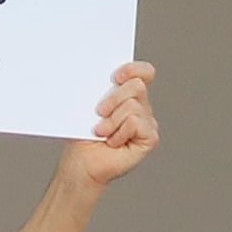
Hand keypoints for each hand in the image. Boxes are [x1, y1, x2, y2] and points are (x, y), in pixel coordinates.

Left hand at [61, 61, 158, 188]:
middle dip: (113, 98)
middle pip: (137, 86)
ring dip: (111, 121)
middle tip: (99, 112)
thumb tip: (100, 76)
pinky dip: (118, 133)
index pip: (144, 72)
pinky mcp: (150, 138)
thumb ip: (100, 89)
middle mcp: (142, 107)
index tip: (116, 77)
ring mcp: (148, 123)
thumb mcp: (88, 106)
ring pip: (132, 106)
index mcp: (129, 95)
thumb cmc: (83, 136)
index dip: (133, 69)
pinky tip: (113, 143)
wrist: (81, 162)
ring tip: (102, 132)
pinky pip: (135, 123)